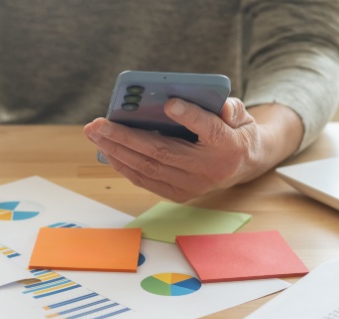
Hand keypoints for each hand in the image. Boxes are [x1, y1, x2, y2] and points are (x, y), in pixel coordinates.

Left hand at [84, 97, 301, 202]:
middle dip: (125, 137)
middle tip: (97, 124)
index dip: (189, 116)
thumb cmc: (235, 131)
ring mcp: (193, 186)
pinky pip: (145, 180)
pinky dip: (124, 165)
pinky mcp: (180, 195)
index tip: (169, 103)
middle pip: (162, 152)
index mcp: (229, 145)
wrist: (244, 165)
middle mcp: (209, 169)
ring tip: (94, 134)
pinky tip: (106, 150)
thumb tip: (222, 106)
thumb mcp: (241, 115)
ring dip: (116, 151)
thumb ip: (232, 108)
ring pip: (148, 168)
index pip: (209, 129)